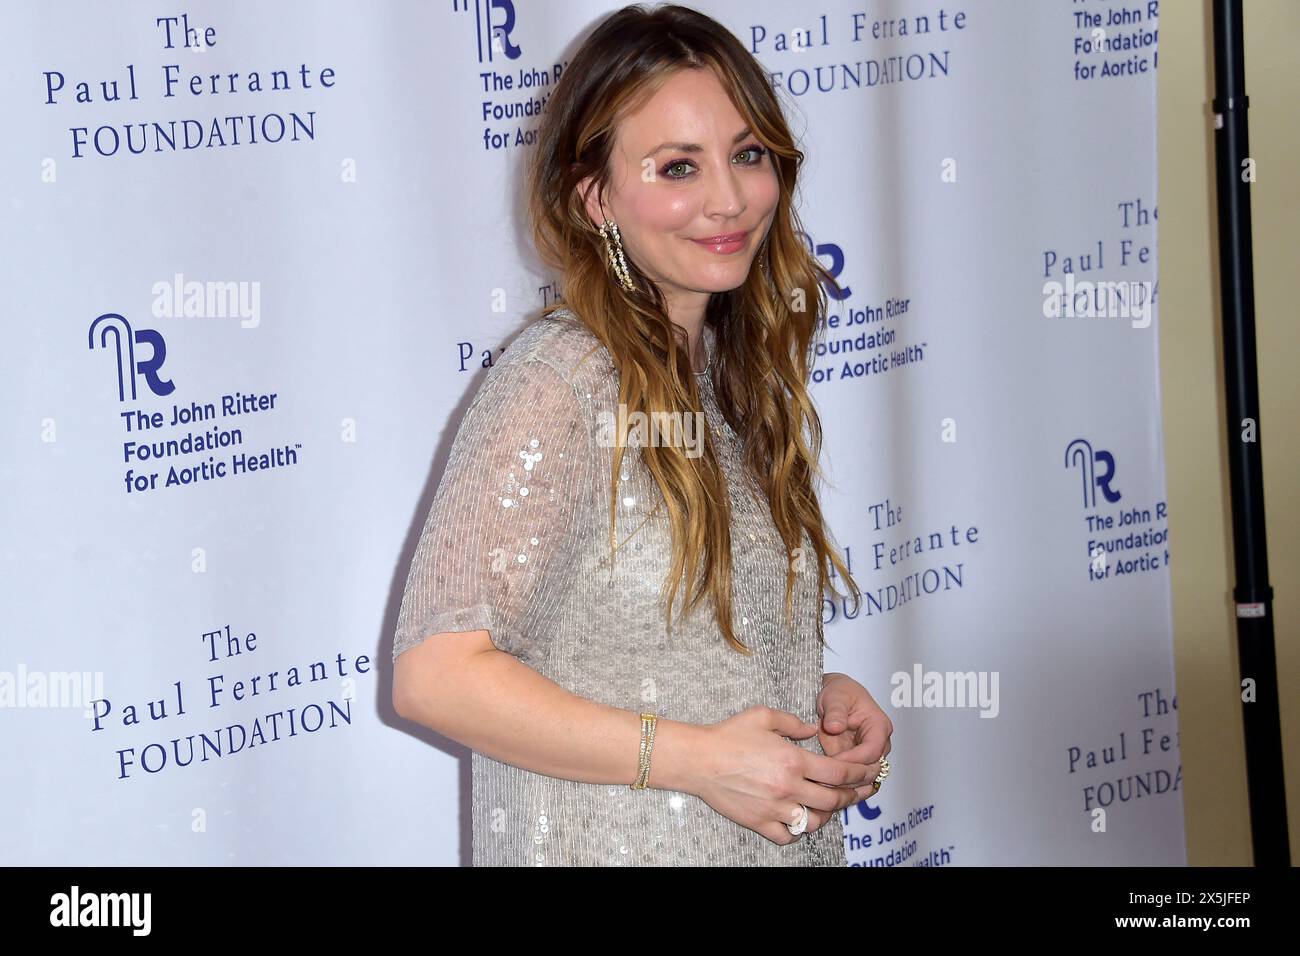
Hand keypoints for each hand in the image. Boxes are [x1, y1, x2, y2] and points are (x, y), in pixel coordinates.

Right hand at [690, 705, 876, 845]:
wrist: (698, 759)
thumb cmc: (728, 735)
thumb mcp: (763, 716)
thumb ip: (793, 722)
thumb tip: (813, 729)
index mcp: (793, 760)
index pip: (838, 772)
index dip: (860, 773)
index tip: (870, 772)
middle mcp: (788, 786)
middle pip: (833, 800)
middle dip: (852, 796)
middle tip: (860, 792)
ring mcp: (774, 807)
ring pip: (814, 821)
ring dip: (826, 815)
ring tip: (829, 806)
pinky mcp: (759, 821)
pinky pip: (787, 835)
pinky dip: (797, 831)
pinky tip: (799, 820)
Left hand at [816, 673, 892, 793]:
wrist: (834, 696)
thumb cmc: (839, 692)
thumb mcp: (835, 697)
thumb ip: (835, 711)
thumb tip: (835, 726)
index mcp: (879, 726)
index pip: (872, 751)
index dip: (853, 760)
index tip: (832, 761)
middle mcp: (879, 744)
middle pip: (871, 770)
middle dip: (849, 776)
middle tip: (825, 778)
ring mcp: (869, 756)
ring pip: (864, 779)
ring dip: (846, 785)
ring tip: (823, 785)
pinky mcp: (857, 763)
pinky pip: (855, 781)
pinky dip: (843, 786)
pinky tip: (826, 788)